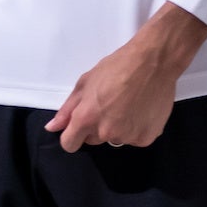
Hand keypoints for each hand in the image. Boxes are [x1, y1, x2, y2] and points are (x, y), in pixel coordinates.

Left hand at [44, 3, 206, 152]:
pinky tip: (141, 110)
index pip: (69, 144)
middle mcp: (105, 132)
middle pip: (93, 140)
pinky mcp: (146, 138)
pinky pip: (135, 138)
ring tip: (129, 105)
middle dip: (96, 127)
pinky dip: (137, 128)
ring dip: (118, 128)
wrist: (154, 62)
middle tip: (109, 105)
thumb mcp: (86, 82)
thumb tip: (52, 127)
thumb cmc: (117, 66)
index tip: (79, 126)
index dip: (72, 135)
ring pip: (116, 138)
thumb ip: (67, 108)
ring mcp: (127, 137)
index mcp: (86, 118)